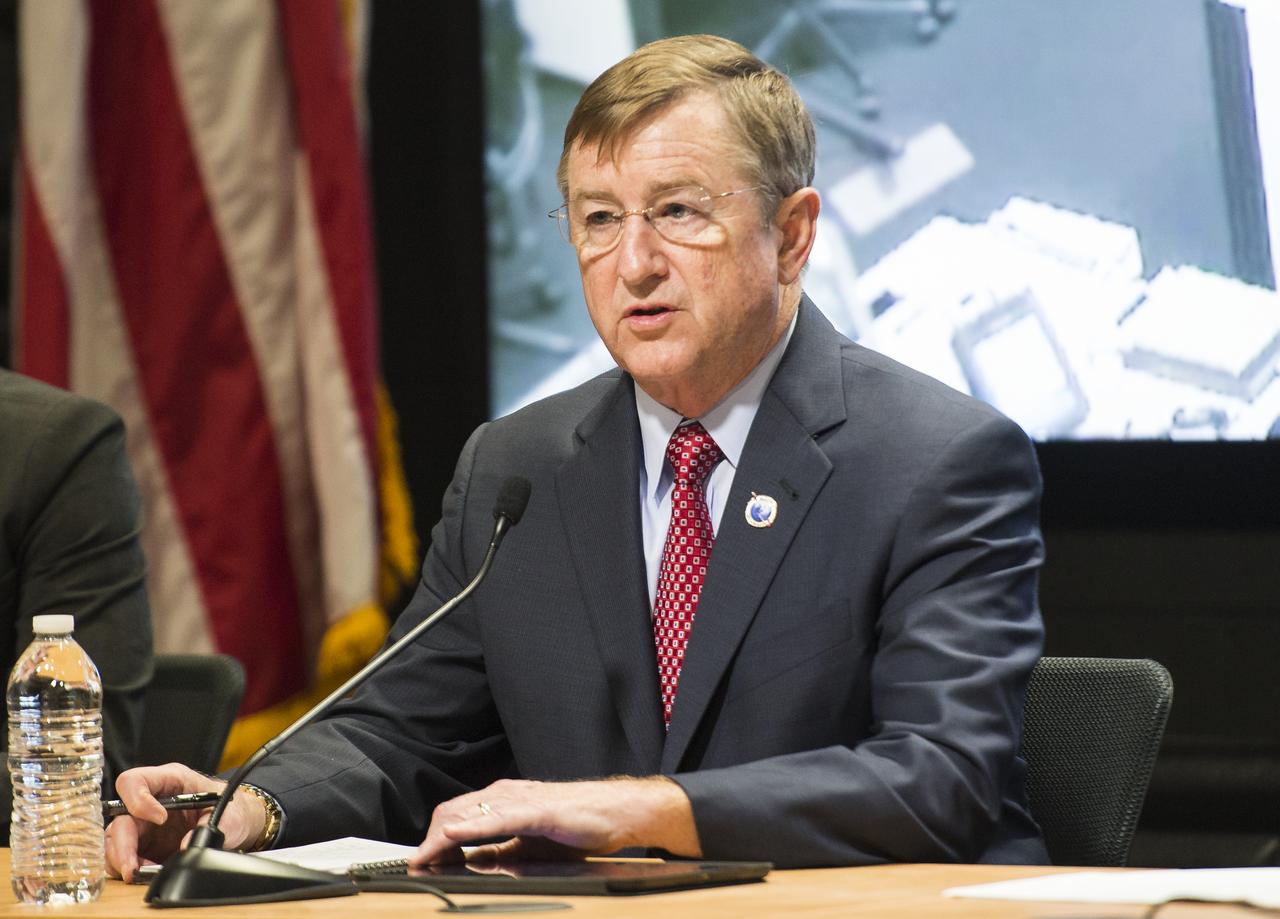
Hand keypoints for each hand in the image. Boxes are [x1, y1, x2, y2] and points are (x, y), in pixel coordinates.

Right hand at [104, 763, 267, 882]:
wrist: (236, 824)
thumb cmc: (231, 809)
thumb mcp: (230, 814)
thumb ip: (210, 827)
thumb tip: (185, 846)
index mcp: (170, 781)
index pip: (135, 781)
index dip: (138, 800)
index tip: (159, 819)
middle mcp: (151, 801)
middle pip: (120, 818)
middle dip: (123, 845)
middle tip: (133, 867)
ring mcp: (145, 824)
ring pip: (115, 840)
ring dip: (122, 860)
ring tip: (140, 873)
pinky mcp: (144, 845)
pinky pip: (122, 857)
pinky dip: (128, 868)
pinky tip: (144, 874)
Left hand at [410, 776, 700, 866]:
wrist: (619, 812)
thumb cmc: (582, 824)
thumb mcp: (531, 844)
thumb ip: (501, 850)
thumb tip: (473, 862)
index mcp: (505, 800)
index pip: (457, 816)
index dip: (432, 839)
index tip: (418, 861)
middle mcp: (507, 794)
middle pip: (453, 812)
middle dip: (429, 841)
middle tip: (415, 866)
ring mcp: (521, 800)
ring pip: (469, 814)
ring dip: (440, 839)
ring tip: (422, 858)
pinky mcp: (537, 810)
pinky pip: (497, 818)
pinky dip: (471, 828)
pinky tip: (454, 837)